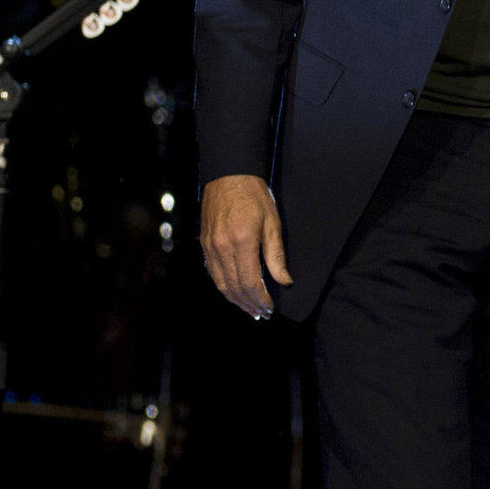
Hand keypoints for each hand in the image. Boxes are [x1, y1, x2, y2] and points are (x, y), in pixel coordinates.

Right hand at [201, 174, 290, 319]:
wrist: (229, 174)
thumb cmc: (254, 196)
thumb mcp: (272, 223)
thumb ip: (276, 255)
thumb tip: (284, 281)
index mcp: (241, 242)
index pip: (250, 283)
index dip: (261, 299)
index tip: (270, 308)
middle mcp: (222, 248)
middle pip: (234, 288)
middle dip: (249, 304)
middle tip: (261, 314)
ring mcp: (210, 246)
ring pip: (221, 284)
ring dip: (235, 300)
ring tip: (249, 309)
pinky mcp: (205, 244)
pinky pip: (213, 273)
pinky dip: (224, 287)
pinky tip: (234, 292)